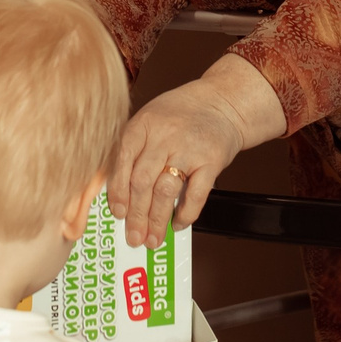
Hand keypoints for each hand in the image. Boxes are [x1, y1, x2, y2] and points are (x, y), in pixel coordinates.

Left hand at [108, 54, 283, 247]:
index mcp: (143, 124)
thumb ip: (134, 150)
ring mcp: (189, 149)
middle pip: (142, 182)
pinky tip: (179, 223)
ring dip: (157, 220)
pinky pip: (196, 194)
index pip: (123, 162)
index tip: (117, 213)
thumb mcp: (150, 120)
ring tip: (153, 239)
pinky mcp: (212, 161)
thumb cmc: (181, 114)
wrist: (223, 102)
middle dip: (136, 215)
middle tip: (134, 237)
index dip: (118, 192)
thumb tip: (118, 192)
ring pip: (166, 191)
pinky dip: (186, 213)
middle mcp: (164, 136)